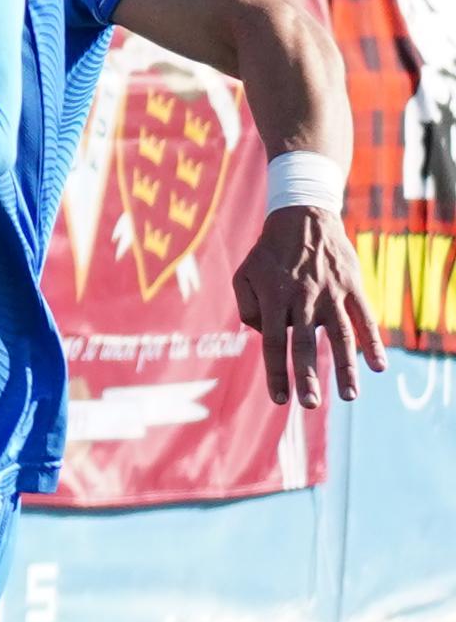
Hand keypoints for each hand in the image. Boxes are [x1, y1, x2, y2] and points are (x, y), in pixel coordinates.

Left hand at [230, 202, 384, 405]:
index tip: (279, 399)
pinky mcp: (352, 287)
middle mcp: (302, 299)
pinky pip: (365, 318)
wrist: (303, 217)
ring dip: (345, 368)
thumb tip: (260, 334)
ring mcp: (330, 293)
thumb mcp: (243, 275)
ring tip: (349, 396)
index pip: (272, 344)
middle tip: (310, 404)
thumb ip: (246, 308)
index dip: (276, 373)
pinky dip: (373, 342)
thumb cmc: (268, 253)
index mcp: (273, 299)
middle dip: (307, 377)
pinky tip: (379, 366)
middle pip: (304, 345)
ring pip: (340, 337)